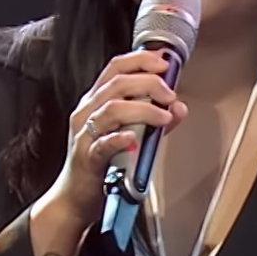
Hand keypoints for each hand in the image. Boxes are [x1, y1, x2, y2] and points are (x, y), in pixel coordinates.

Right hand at [41, 48, 189, 224]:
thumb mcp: (132, 134)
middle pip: (118, 83)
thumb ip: (156, 120)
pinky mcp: (87, 157)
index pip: (116, 68)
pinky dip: (119, 138)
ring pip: (112, 109)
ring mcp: (85, 133)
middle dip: (149, 83)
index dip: (141, 60)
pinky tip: (133, 138)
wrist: (77, 195)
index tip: (163, 63)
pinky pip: (102, 144)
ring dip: (143, 110)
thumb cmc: (103, 161)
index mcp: (97, 100)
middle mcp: (88, 111)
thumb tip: (179, 108)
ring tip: (164, 118)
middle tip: (170, 95)